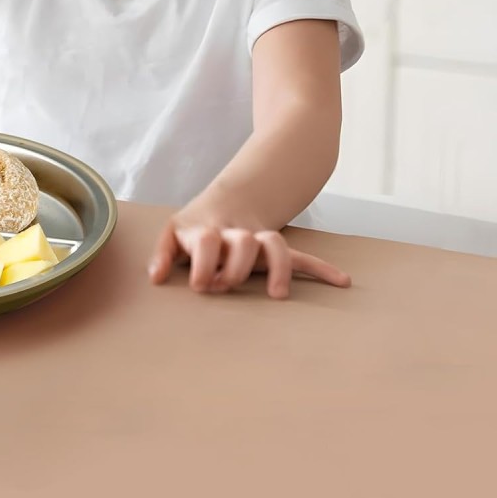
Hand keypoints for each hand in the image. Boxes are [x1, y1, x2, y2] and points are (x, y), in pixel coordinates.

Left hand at [147, 218, 350, 298]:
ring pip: (274, 245)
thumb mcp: (173, 234)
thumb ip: (163, 254)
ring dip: (278, 268)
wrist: (225, 203)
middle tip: (226, 286)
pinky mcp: (274, 250)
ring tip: (278, 294)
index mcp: (208, 231)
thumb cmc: (194, 230)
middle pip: (244, 243)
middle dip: (236, 268)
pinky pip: (301, 256)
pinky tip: (341, 281)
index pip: (208, 241)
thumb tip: (155, 279)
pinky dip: (321, 269)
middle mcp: (235, 234)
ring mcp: (257, 241)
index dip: (206, 263)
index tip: (203, 284)